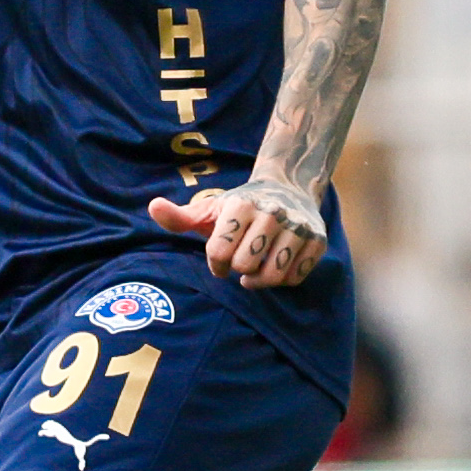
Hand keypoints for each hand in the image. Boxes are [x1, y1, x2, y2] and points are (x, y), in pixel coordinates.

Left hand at [150, 179, 326, 290]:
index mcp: (241, 205)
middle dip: (238, 269)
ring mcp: (297, 227)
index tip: (220, 257)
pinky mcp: (317, 241)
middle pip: (245, 265)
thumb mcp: (209, 210)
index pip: (220, 253)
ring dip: (259, 279)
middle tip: (239, 261)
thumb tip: (153, 206)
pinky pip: (295, 277)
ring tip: (254, 270)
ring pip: (273, 275)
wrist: (288, 190)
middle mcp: (272, 213)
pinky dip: (282, 280)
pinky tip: (275, 267)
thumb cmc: (239, 208)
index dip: (216, 262)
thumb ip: (180, 217)